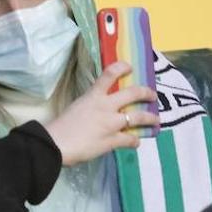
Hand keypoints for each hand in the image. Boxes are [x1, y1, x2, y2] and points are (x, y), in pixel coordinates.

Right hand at [42, 62, 158, 165]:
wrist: (56, 144)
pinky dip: (134, 141)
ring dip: (150, 118)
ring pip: (138, 117)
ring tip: (155, 119)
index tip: (129, 67)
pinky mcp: (113, 140)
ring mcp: (112, 123)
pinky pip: (130, 139)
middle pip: (133, 93)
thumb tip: (97, 112)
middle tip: (152, 95)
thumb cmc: (60, 126)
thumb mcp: (76, 107)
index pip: (110, 74)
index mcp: (93, 95)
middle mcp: (106, 106)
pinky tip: (136, 142)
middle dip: (146, 93)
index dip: (122, 67)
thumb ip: (89, 106)